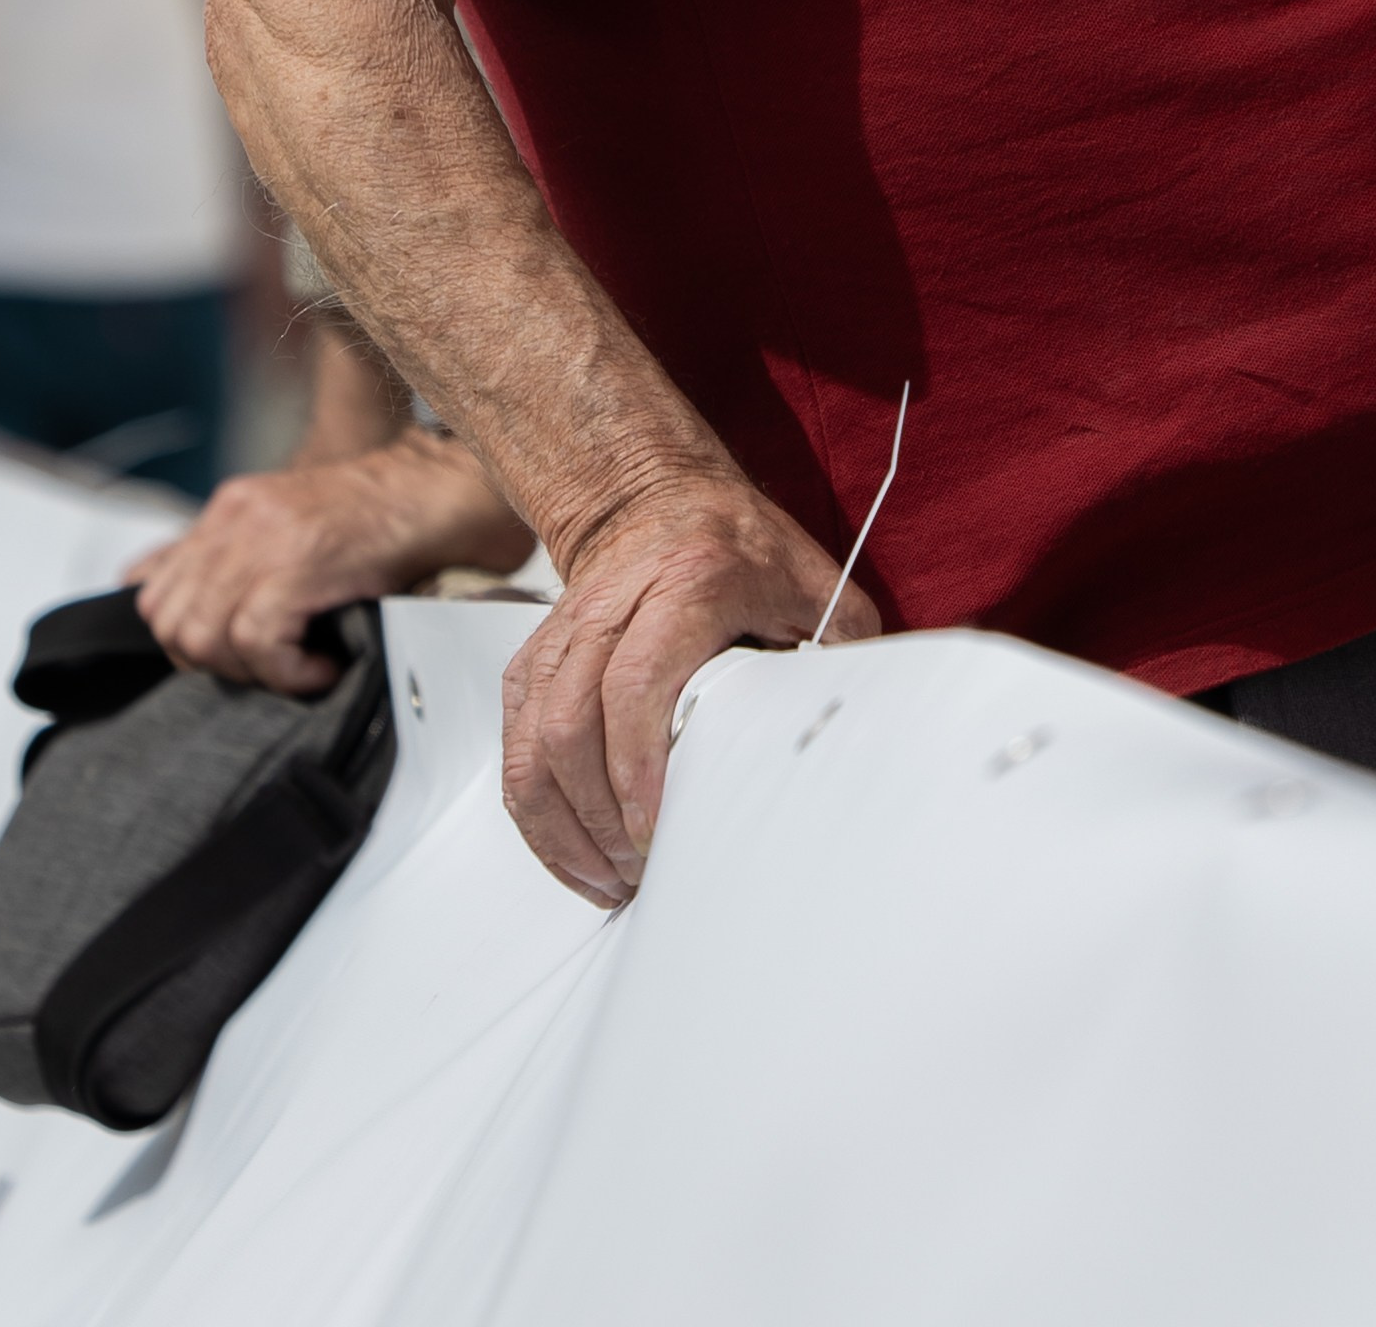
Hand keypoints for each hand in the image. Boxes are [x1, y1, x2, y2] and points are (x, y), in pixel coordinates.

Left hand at [126, 430, 532, 693]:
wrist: (452, 489)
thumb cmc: (390, 519)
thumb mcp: (297, 529)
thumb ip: (239, 558)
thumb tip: (173, 595)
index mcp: (234, 507)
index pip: (154, 591)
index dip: (190, 641)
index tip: (242, 654)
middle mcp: (238, 515)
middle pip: (169, 621)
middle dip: (215, 664)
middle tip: (274, 664)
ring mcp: (266, 536)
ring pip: (201, 637)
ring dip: (251, 671)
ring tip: (302, 665)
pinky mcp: (300, 562)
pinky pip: (255, 642)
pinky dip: (288, 672)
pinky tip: (326, 666)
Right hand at [501, 469, 878, 906]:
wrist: (655, 497)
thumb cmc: (745, 551)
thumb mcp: (811, 585)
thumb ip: (838, 651)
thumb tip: (860, 730)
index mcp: (691, 581)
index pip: (638, 681)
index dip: (638, 766)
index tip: (655, 831)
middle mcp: (614, 602)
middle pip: (573, 720)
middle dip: (599, 815)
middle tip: (639, 871)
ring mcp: (564, 630)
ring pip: (533, 738)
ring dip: (563, 824)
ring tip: (609, 879)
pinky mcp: (534, 658)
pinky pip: (515, 741)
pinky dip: (535, 808)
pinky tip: (575, 852)